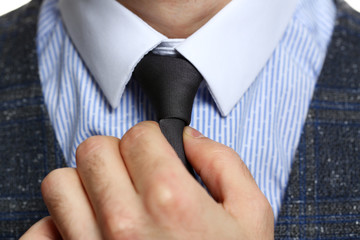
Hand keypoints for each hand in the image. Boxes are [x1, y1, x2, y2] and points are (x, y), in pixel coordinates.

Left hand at [21, 121, 273, 238]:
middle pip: (94, 150)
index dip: (151, 138)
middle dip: (115, 153)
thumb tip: (191, 139)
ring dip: (83, 182)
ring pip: (60, 182)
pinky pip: (40, 231)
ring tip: (108, 197)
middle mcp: (124, 222)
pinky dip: (57, 224)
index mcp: (169, 199)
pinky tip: (85, 229)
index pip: (138, 135)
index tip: (156, 152)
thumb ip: (223, 163)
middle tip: (133, 171)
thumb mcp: (251, 215)